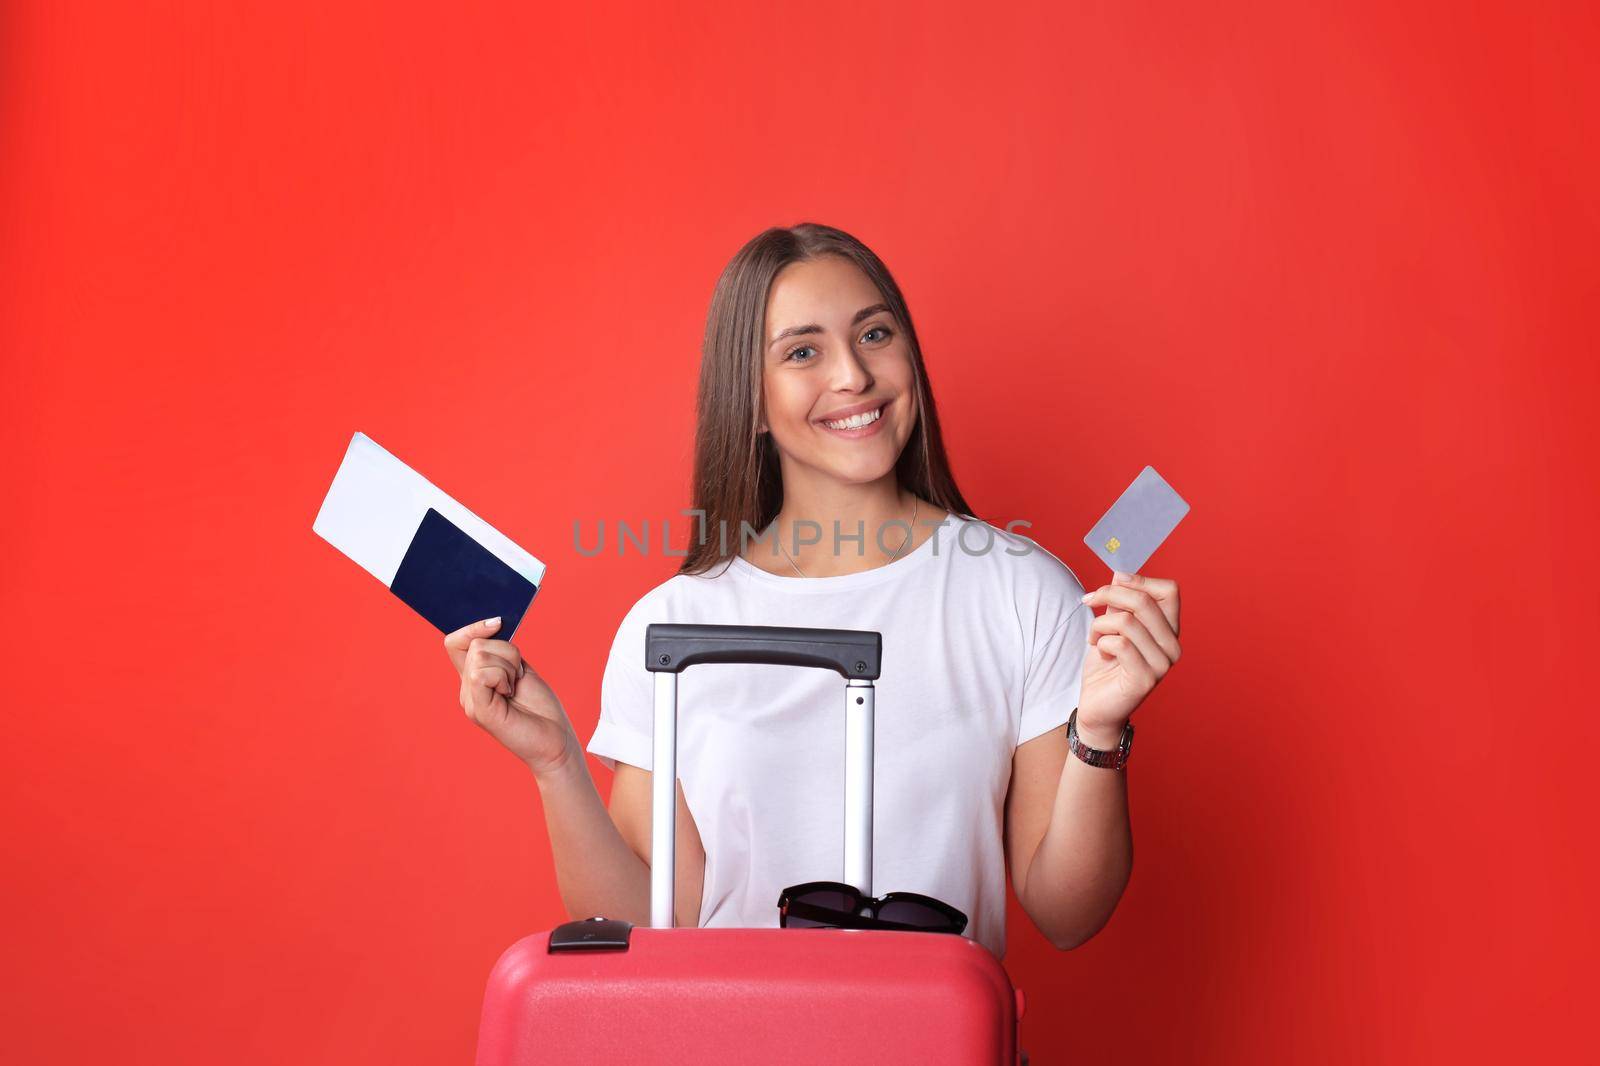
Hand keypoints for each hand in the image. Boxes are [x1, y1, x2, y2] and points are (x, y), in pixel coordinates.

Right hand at [443, 617, 581, 776]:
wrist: (555, 739)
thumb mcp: (520, 669)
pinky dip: (504, 676)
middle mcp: (467, 690)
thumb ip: (502, 652)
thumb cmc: (540, 708)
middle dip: (506, 651)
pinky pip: (481, 674)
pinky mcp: (479, 710)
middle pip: (475, 645)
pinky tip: (511, 693)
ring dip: (508, 665)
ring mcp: (470, 701)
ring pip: (480, 655)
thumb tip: (492, 625)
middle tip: (518, 676)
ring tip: (515, 687)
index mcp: (475, 679)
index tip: (498, 623)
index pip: (454, 643)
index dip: (472, 628)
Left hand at [1077, 571, 1182, 743]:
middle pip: (1144, 601)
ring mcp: (1162, 664)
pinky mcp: (1145, 679)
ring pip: (1127, 621)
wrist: (1097, 707)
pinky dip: (1101, 642)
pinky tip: (1100, 652)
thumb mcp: (1111, 626)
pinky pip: (1119, 644)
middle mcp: (1172, 646)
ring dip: (1100, 624)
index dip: (1139, 580)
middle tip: (1088, 600)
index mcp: (1169, 630)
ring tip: (1095, 636)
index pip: (1170, 590)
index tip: (1113, 581)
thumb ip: (1119, 602)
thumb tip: (1120, 574)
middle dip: (1109, 594)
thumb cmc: (1106, 666)